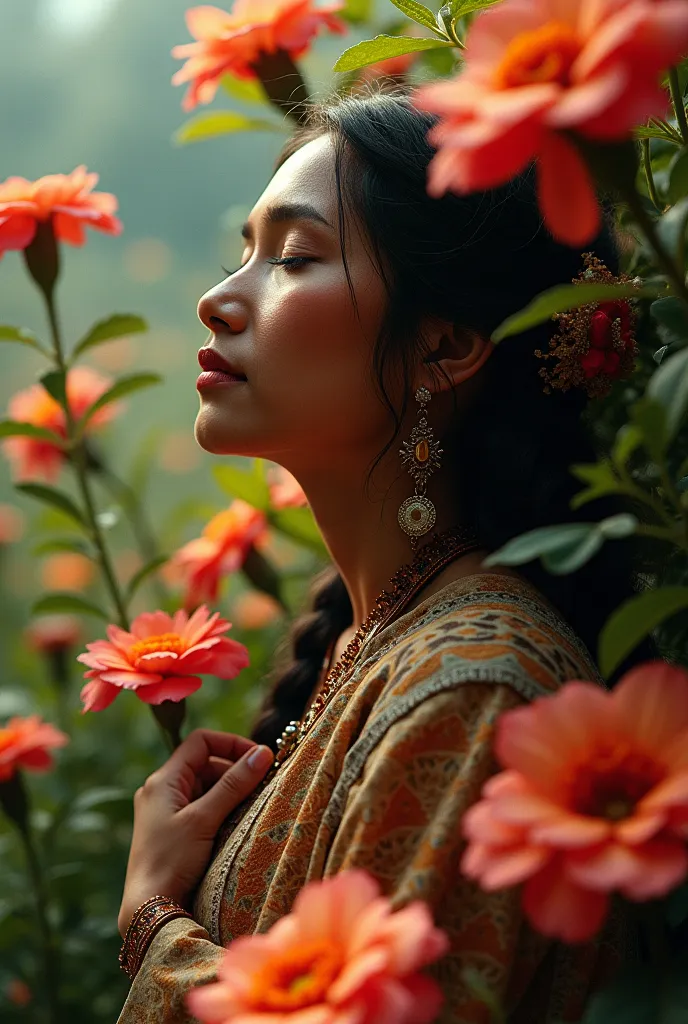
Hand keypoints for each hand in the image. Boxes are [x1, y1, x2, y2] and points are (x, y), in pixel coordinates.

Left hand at [118, 729, 272, 936]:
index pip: (200, 742)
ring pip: (204, 787)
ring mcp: (164, 812)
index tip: (258, 758)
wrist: (147, 909)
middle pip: (204, 763)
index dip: (231, 744)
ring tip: (253, 805)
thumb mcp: (204, 819)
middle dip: (234, 770)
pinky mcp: (171, 831)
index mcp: (163, 780)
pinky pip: (200, 808)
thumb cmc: (171, 861)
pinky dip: (221, 809)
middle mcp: (160, 790)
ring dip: (230, 791)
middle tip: (262, 785)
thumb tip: (263, 752)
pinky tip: (237, 822)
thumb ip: (233, 784)